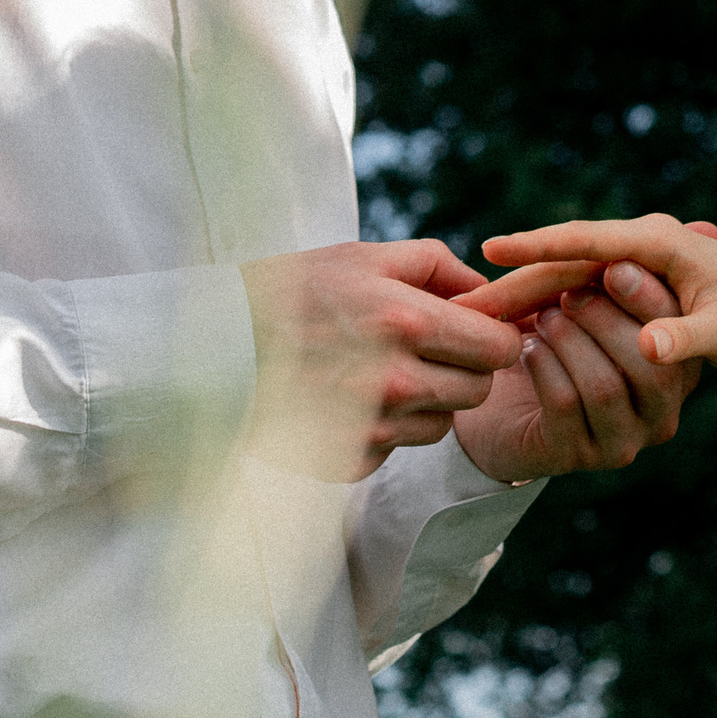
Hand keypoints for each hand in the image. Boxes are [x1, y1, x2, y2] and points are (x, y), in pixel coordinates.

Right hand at [239, 239, 525, 480]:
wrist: (218, 349)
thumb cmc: (296, 291)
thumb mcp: (365, 257)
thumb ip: (437, 266)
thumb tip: (490, 290)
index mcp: (405, 321)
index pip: (497, 347)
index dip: (494, 336)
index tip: (477, 328)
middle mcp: (394, 381)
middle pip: (478, 390)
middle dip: (466, 368)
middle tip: (431, 347)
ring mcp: (371, 427)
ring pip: (444, 422)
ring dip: (428, 399)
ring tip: (383, 368)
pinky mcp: (351, 460)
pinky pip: (400, 446)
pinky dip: (389, 426)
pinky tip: (353, 397)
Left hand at [454, 244, 711, 481]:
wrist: (507, 408)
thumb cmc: (566, 339)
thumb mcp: (602, 300)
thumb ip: (645, 271)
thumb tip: (709, 227)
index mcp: (678, 371)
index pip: (677, 335)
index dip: (646, 297)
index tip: (611, 265)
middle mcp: (661, 413)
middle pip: (649, 367)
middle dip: (604, 319)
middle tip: (567, 293)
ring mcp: (623, 441)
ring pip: (605, 386)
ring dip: (569, 340)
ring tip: (543, 316)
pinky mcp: (579, 457)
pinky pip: (565, 405)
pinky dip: (543, 365)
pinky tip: (527, 346)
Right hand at [479, 215, 716, 377]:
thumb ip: (687, 340)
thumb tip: (650, 348)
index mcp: (660, 242)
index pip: (588, 240)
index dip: (539, 246)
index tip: (490, 249)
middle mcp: (640, 242)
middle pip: (564, 258)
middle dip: (513, 280)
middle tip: (461, 305)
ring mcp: (631, 258)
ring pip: (563, 273)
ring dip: (518, 294)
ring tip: (468, 315)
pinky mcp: (627, 278)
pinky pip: (574, 286)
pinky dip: (539, 302)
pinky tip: (504, 321)